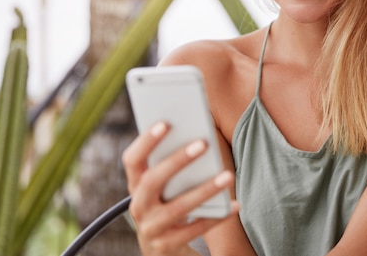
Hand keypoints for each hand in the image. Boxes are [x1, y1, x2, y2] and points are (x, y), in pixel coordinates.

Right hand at [123, 122, 238, 255]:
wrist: (164, 248)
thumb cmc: (170, 202)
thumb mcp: (165, 186)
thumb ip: (172, 163)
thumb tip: (200, 132)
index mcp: (135, 185)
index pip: (132, 160)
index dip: (145, 141)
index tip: (166, 123)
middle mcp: (138, 206)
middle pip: (152, 180)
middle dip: (177, 161)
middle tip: (203, 143)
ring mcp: (151, 228)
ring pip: (179, 208)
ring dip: (205, 190)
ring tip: (228, 176)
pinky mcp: (167, 245)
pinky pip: (195, 230)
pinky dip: (216, 217)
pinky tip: (234, 205)